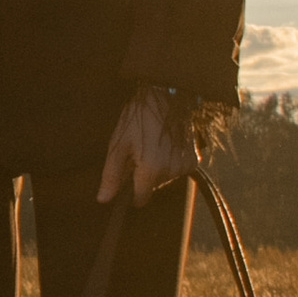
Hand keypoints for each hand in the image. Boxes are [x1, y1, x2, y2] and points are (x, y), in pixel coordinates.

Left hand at [97, 86, 196, 204]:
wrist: (166, 97)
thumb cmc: (138, 119)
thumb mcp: (118, 145)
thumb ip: (111, 175)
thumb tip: (103, 199)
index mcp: (151, 170)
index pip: (140, 198)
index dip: (131, 191)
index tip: (128, 178)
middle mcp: (171, 171)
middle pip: (152, 187)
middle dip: (144, 175)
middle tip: (139, 152)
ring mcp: (184, 166)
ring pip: (165, 179)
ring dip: (158, 169)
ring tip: (152, 146)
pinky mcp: (194, 160)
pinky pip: (178, 171)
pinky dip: (171, 163)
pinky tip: (166, 147)